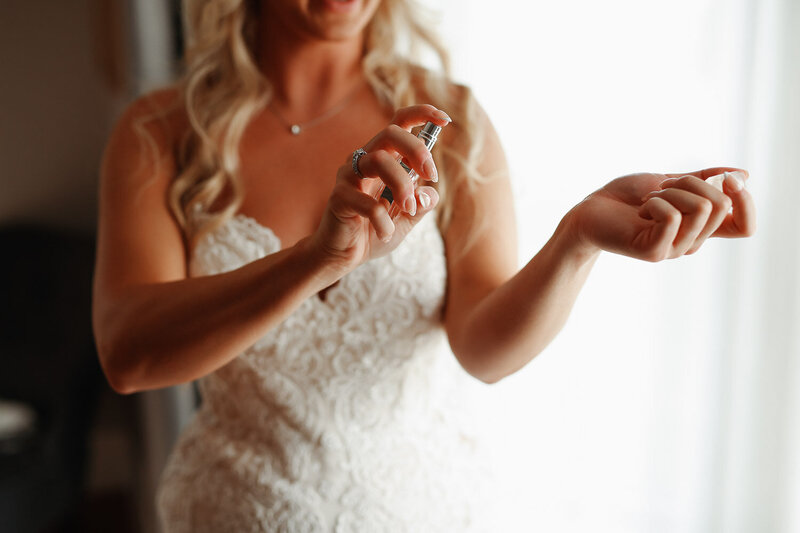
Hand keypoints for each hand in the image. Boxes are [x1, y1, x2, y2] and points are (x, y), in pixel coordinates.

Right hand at [310, 104, 450, 269]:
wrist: (344, 256)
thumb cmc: (375, 231)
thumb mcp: (408, 218)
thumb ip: (422, 203)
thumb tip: (430, 191)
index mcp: (383, 158)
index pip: (400, 123)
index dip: (422, 114)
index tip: (446, 120)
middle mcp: (365, 160)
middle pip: (391, 133)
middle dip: (417, 151)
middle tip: (431, 176)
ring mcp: (349, 176)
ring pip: (379, 160)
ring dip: (403, 185)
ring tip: (409, 210)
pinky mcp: (339, 196)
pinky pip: (368, 203)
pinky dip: (385, 222)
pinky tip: (385, 233)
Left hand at [569, 167, 755, 260]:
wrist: (591, 209)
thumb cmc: (627, 197)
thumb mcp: (671, 182)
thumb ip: (704, 179)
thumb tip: (743, 174)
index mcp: (700, 228)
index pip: (745, 227)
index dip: (746, 202)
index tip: (728, 179)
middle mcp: (691, 242)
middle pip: (721, 206)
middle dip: (692, 182)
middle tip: (664, 187)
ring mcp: (673, 250)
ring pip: (701, 207)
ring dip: (671, 191)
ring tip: (648, 199)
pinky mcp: (653, 252)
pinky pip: (672, 216)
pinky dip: (655, 201)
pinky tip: (640, 210)